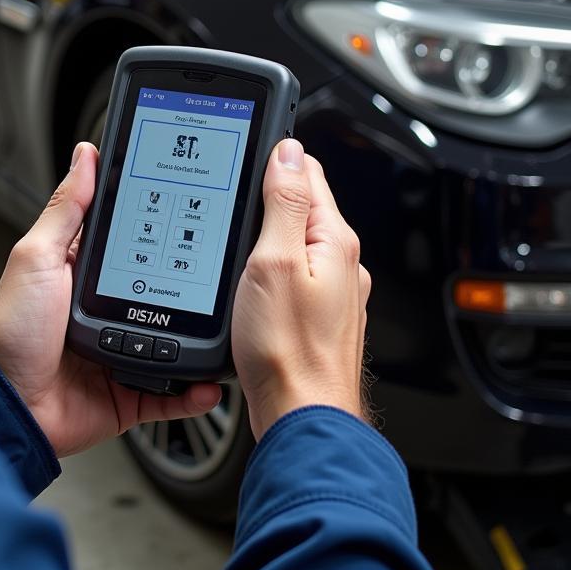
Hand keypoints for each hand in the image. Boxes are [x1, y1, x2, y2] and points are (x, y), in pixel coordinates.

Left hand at [0, 142, 221, 457]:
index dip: (160, 229)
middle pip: (159, 291)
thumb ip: (67, 210)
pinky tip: (210, 380)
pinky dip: (192, 388)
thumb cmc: (10, 333)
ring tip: (226, 323)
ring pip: (172, 340)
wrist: (7, 405)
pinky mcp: (126, 392)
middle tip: (222, 270)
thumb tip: (85, 157)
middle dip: (189, 284)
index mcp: (83, 276)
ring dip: (197, 335)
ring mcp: (119, 352)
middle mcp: (104, 313)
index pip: (131, 244)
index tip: (194, 211)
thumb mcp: (38, 257)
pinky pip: (170, 391)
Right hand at [232, 139, 370, 439]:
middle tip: (229, 199)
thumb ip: (283, 203)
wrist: (300, 418)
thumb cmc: (287, 351)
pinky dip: (269, 267)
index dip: (274, 157)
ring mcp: (331, 291)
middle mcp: (340, 262)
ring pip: (294, 241)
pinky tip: (248, 280)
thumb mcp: (273, 262)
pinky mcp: (317, 316)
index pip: (307, 172)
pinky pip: (293, 273)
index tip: (246, 151)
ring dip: (266, 233)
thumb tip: (288, 152)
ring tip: (235, 238)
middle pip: (300, 205)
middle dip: (266, 196)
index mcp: (334, 240)